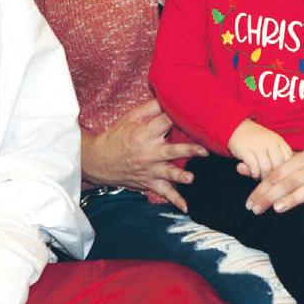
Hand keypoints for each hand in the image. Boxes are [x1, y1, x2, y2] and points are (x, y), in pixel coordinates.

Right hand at [81, 99, 205, 211]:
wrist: (99, 161)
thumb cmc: (117, 136)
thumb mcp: (130, 118)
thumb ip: (150, 108)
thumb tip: (169, 96)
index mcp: (144, 133)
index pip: (165, 122)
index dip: (180, 117)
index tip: (198, 114)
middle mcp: (148, 152)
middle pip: (171, 150)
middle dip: (188, 149)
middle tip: (204, 149)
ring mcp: (149, 170)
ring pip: (168, 173)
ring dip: (180, 176)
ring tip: (190, 178)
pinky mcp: (149, 182)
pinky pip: (163, 193)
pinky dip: (174, 200)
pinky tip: (186, 207)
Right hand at [227, 120, 293, 178]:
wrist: (238, 129)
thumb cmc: (258, 141)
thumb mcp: (272, 146)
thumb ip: (279, 158)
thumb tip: (285, 176)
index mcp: (279, 141)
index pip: (289, 159)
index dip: (286, 171)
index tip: (281, 177)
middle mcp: (270, 142)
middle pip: (278, 165)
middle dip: (274, 177)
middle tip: (270, 181)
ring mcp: (257, 145)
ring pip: (266, 167)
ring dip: (264, 177)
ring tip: (261, 178)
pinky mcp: (245, 149)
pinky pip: (253, 166)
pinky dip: (254, 173)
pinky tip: (254, 174)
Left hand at [245, 150, 303, 218]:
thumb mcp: (294, 169)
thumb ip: (268, 172)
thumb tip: (239, 169)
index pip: (279, 173)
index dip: (262, 188)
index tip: (250, 203)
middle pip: (292, 180)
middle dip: (272, 195)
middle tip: (257, 210)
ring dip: (295, 198)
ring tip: (278, 208)